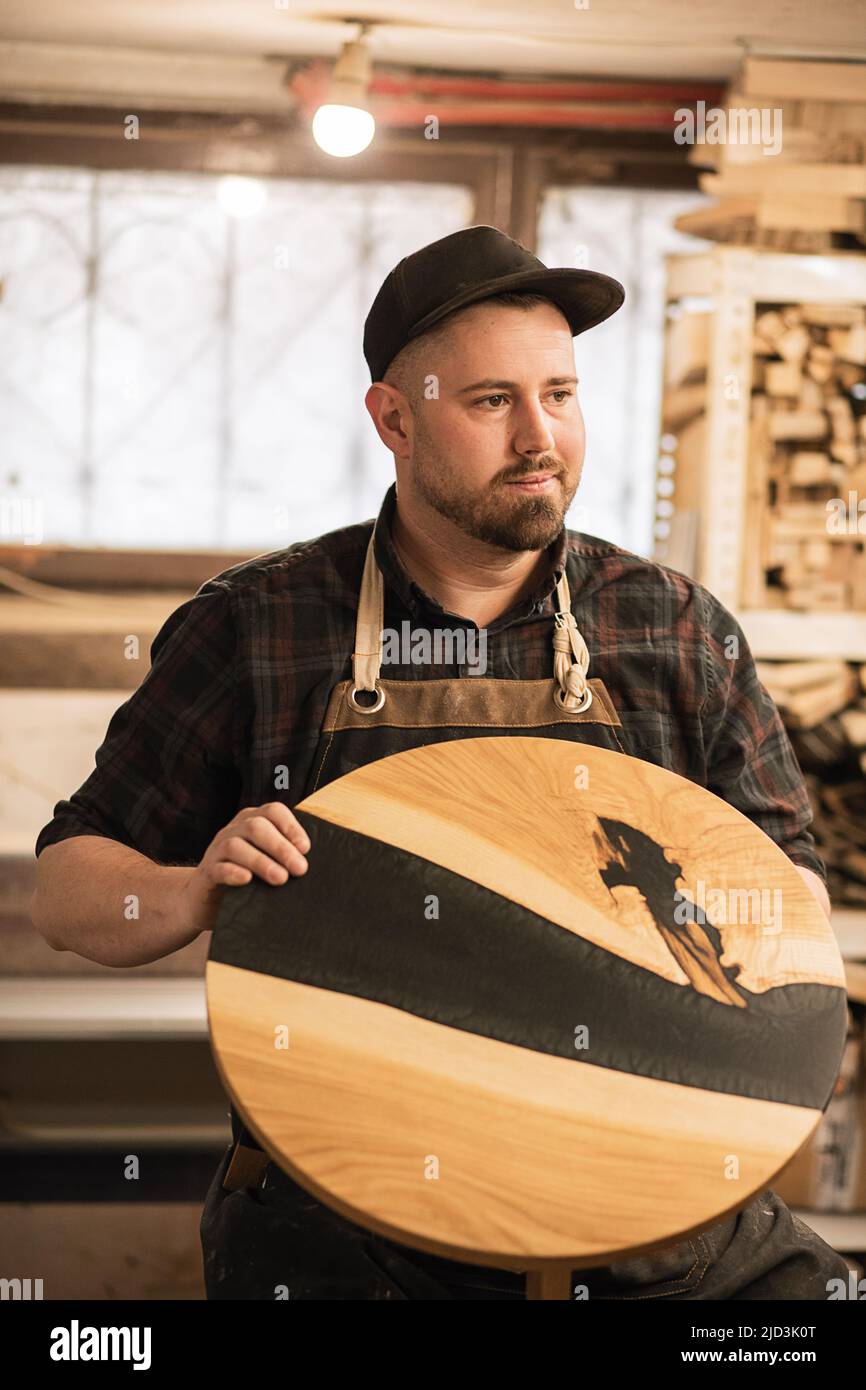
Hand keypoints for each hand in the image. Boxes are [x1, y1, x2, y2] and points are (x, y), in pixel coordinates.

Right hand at [178, 802, 310, 937]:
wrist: (204, 898)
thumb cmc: (245, 877)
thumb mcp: (266, 861)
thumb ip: (285, 856)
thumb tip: (311, 864)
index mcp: (251, 822)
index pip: (273, 811)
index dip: (291, 827)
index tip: (306, 849)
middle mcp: (233, 831)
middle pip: (256, 827)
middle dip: (281, 847)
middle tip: (300, 869)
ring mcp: (217, 850)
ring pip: (236, 846)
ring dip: (261, 861)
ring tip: (280, 878)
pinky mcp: (206, 873)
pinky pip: (218, 868)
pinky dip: (233, 872)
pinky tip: (247, 880)